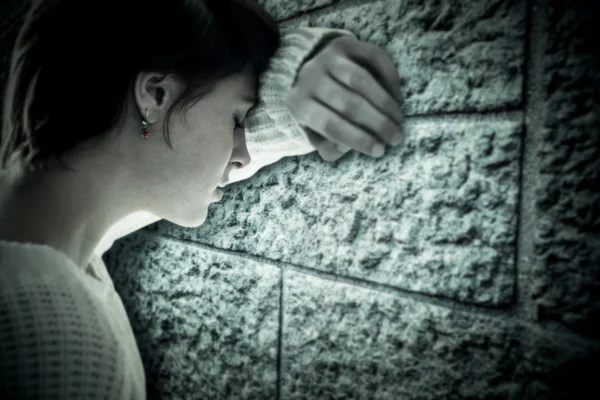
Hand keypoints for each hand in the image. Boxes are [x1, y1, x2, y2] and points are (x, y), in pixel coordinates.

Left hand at [286, 35, 404, 161]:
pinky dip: (388, 76)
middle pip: (349, 104)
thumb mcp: (315, 132)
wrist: (306, 70)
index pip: (331, 125)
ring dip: (385, 103)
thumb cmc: (317, 109)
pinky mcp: (345, 43)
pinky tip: (396, 95)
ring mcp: (328, 58)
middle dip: (377, 123)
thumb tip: (348, 147)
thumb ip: (330, 146)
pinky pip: (373, 57)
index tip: (380, 151)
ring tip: (398, 119)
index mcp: (300, 105)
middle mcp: (310, 78)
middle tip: (396, 138)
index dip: (358, 139)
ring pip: (361, 80)